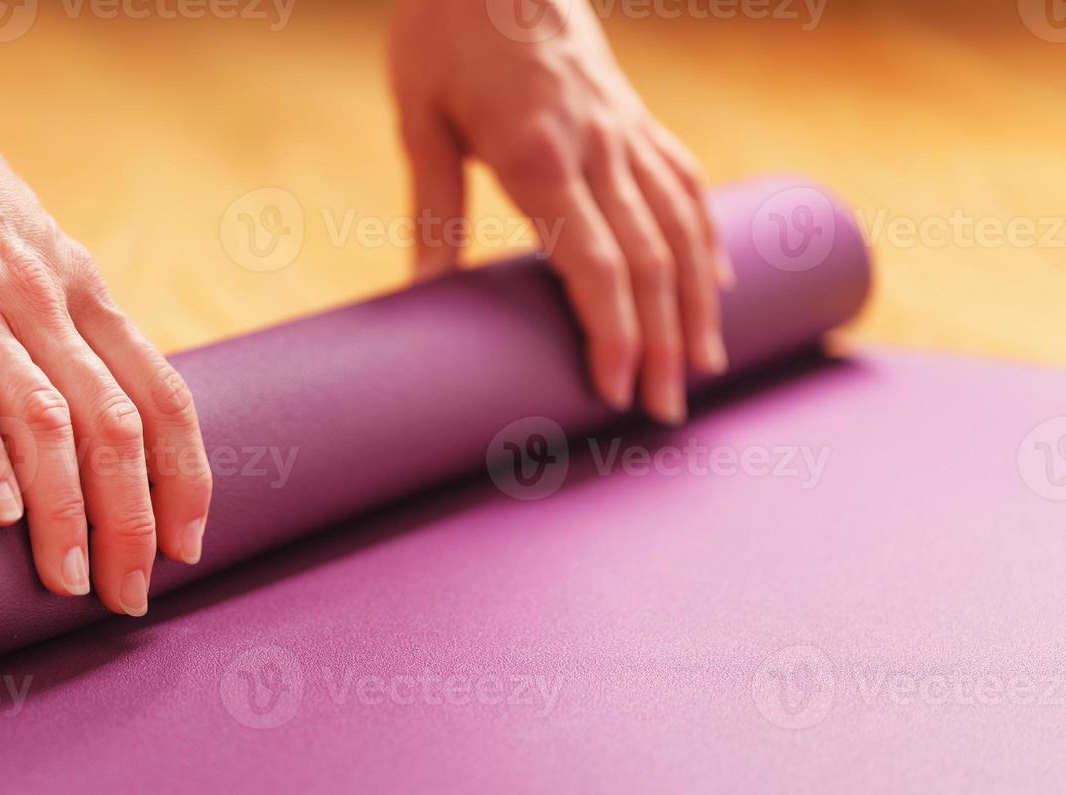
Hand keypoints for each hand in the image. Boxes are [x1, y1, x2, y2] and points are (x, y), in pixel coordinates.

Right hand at [0, 97, 210, 613]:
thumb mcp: (30, 252)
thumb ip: (57, 325)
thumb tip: (76, 412)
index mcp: (84, 294)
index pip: (165, 398)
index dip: (188, 479)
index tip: (191, 544)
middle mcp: (47, 304)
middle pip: (119, 430)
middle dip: (134, 523)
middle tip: (132, 595)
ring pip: (49, 424)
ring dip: (69, 515)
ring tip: (69, 582)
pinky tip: (1, 519)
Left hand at [390, 0, 732, 423]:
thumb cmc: (443, 29)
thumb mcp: (419, 115)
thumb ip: (431, 206)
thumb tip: (421, 295)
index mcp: (539, 153)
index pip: (595, 261)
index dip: (614, 331)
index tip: (618, 391)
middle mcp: (598, 146)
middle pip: (649, 261)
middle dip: (662, 344)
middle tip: (664, 414)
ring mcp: (626, 131)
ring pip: (682, 228)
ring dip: (697, 305)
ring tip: (707, 368)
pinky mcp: (636, 118)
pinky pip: (685, 184)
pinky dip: (706, 238)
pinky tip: (717, 283)